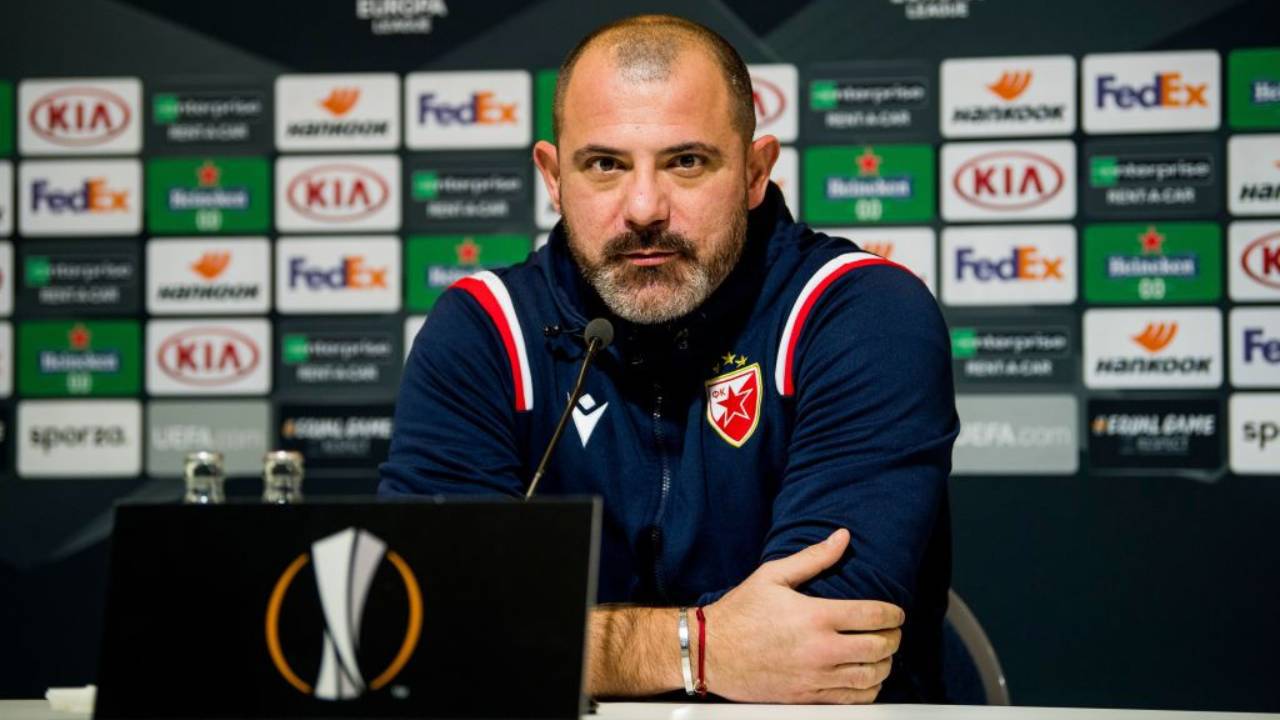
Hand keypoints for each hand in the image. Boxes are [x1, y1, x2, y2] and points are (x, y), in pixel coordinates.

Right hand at [702, 528, 903, 703]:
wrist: (711, 652)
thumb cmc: (740, 612)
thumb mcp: (773, 575)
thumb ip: (813, 558)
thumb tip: (842, 537)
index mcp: (815, 616)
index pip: (873, 615)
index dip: (893, 614)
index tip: (896, 613)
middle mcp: (820, 649)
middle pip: (879, 647)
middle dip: (894, 638)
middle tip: (893, 631)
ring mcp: (816, 677)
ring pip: (871, 676)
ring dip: (885, 664)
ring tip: (883, 654)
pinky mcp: (808, 697)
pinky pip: (853, 699)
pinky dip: (869, 689)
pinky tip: (866, 677)